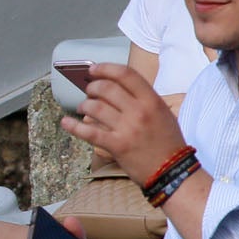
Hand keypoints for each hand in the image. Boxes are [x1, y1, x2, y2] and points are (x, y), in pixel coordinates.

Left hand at [61, 63, 186, 185]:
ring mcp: (127, 129)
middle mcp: (140, 111)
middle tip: (89, 92)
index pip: (126, 74)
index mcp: (152, 101)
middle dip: (92, 87)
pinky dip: (73, 126)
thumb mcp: (163, 113)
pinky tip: (65, 122)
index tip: (93, 69)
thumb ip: (143, 99)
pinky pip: (88, 132)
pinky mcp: (117, 145)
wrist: (173, 171)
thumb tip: (117, 86)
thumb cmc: (167, 142)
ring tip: (83, 107)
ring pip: (95, 107)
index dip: (105, 68)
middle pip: (106, 88)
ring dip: (83, 105)